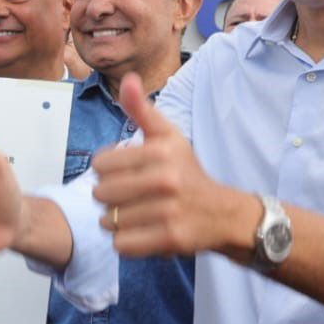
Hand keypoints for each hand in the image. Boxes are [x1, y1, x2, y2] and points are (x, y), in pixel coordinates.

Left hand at [91, 74, 250, 256]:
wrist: (223, 214)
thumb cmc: (187, 172)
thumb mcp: (167, 136)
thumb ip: (142, 110)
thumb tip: (128, 79)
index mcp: (160, 151)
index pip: (100, 165)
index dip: (108, 171)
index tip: (128, 173)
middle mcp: (165, 179)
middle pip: (100, 193)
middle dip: (110, 197)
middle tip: (132, 197)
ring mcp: (168, 211)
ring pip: (109, 220)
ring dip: (118, 221)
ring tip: (139, 214)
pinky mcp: (169, 239)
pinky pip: (121, 244)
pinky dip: (126, 241)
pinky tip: (142, 231)